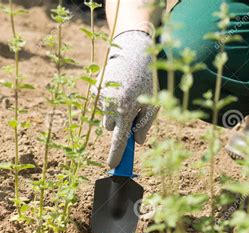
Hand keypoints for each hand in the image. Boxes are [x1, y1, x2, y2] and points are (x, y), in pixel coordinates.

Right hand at [93, 31, 156, 168]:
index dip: (116, 155)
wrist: (133, 52)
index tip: (112, 165)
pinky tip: (118, 88)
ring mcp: (101, 97)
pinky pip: (101, 103)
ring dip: (114, 113)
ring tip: (126, 96)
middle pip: (110, 129)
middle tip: (131, 111)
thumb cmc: (147, 80)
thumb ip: (145, 125)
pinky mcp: (95, 89)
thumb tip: (138, 142)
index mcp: (126, 112)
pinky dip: (108, 101)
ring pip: (105, 116)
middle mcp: (110, 106)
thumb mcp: (153, 104)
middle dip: (119, 125)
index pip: (118, 140)